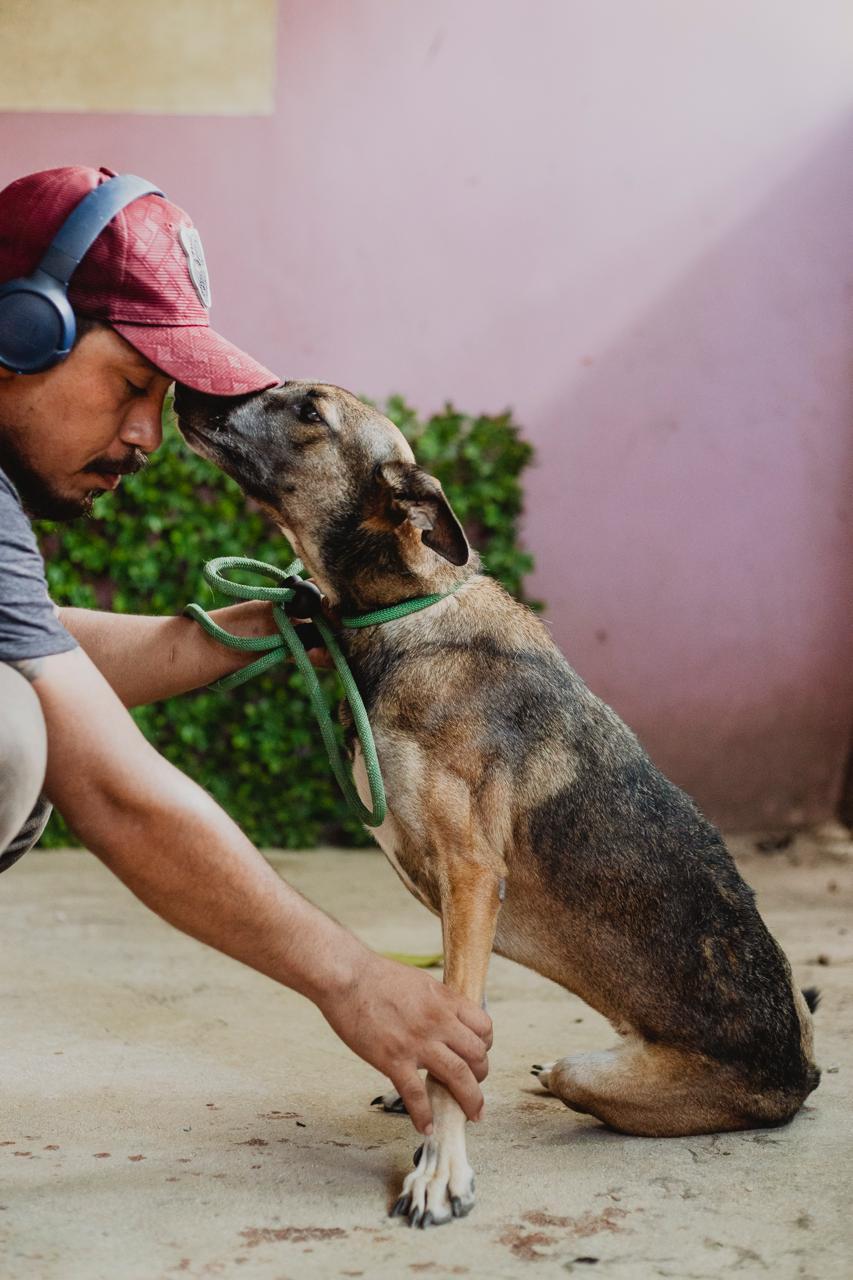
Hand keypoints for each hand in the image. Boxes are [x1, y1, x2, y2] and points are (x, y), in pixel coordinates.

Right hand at [316, 949, 492, 1133]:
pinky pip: (416, 1095)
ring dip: (470, 1100)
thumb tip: (447, 1018)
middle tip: (476, 1086)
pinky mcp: (393, 1060)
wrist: (345, 977)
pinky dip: (424, 1116)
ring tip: (472, 1114)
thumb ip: (437, 1002)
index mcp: (445, 1000)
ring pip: (459, 1076)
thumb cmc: (376, 976)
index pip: (484, 1026)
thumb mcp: (420, 982)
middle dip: (482, 1075)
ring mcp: (417, 1042)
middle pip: (477, 1055)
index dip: (486, 1044)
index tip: (479, 1054)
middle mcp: (438, 1022)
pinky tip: (426, 1127)